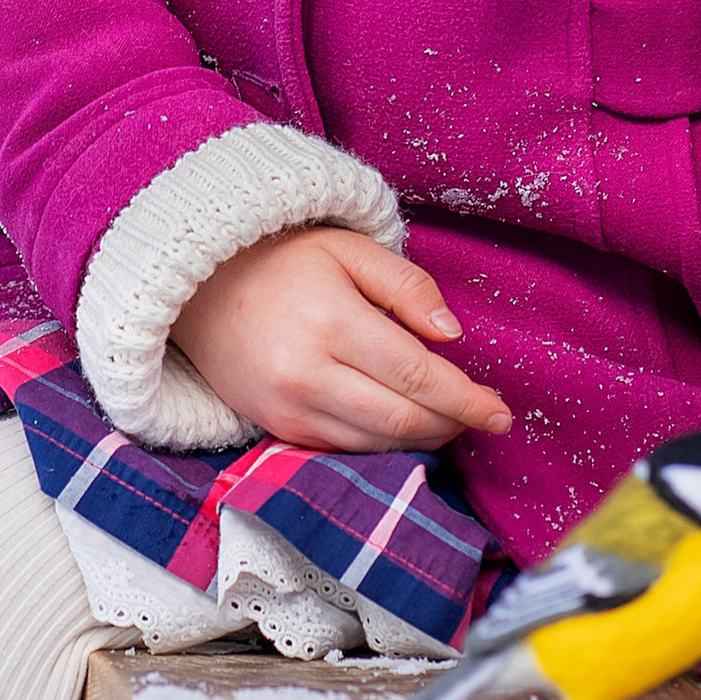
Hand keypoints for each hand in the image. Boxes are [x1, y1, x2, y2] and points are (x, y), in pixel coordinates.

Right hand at [171, 227, 512, 454]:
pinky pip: (344, 449)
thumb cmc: (282, 261)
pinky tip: (406, 428)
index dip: (466, 399)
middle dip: (453, 423)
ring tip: (451, 420)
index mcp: (331, 322)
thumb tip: (452, 334)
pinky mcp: (277, 428)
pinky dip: (383, 446)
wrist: (199, 288)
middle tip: (485, 416)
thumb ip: (407, 286)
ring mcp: (288, 409)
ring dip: (424, 440)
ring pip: (376, 444)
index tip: (501, 412)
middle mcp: (307, 375)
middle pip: (402, 419)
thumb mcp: (349, 249)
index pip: (417, 374)